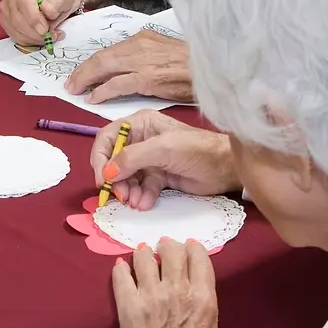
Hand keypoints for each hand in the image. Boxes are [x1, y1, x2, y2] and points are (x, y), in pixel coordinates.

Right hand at [0, 0, 77, 46]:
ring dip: (32, 38)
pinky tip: (40, 38)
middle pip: (17, 16)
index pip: (24, 0)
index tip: (46, 29)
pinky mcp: (5, 19)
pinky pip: (13, 34)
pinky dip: (28, 40)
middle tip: (51, 36)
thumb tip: (47, 10)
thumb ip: (57, 1)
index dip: (33, 18)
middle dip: (34, 32)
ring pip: (14, 28)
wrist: (56, 0)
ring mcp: (6, 5)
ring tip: (49, 36)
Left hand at [66, 30, 193, 103]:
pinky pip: (117, 84)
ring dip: (86, 80)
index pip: (110, 51)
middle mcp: (139, 46)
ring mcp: (143, 61)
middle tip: (70, 84)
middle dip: (83, 71)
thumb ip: (146, 57)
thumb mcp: (165, 52)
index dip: (92, 63)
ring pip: (104, 68)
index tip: (81, 72)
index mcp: (143, 38)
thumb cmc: (193, 64)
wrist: (215, 65)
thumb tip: (128, 68)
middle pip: (101, 57)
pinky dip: (102, 91)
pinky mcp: (148, 78)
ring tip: (76, 91)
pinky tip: (93, 98)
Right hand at [92, 110, 236, 207]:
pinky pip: (142, 187)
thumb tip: (106, 173)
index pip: (107, 138)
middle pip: (115, 160)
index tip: (102, 179)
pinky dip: (141, 196)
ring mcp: (151, 159)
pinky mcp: (160, 176)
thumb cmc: (197, 150)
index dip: (100, 159)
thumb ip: (132, 158)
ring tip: (134, 202)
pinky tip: (145, 203)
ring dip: (127, 191)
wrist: (227, 168)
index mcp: (140, 124)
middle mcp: (142, 140)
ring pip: (127, 177)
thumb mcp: (162, 149)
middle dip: (115, 179)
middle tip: (120, 196)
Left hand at [113, 238, 217, 327]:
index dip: (193, 249)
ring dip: (144, 254)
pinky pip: (121, 276)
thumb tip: (197, 302)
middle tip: (163, 248)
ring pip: (145, 257)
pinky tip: (121, 268)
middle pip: (173, 251)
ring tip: (142, 256)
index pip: (199, 257)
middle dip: (168, 247)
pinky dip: (121, 269)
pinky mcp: (127, 306)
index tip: (188, 247)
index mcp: (204, 300)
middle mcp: (178, 291)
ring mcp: (151, 296)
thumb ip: (204, 313)